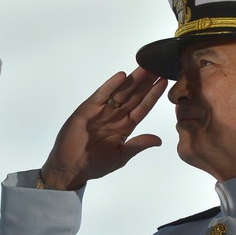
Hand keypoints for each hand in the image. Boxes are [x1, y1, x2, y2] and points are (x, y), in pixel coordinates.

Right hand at [39, 68, 167, 189]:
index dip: (153, 95)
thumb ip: (138, 145)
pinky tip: (122, 76)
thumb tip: (158, 140)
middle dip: (146, 82)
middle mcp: (115, 116)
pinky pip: (101, 94)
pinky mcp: (88, 108)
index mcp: (125, 127)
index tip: (164, 83)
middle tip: (158, 66)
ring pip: (120, 92)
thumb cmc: (95, 164)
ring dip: (133, 79)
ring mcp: (102, 110)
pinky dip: (111, 85)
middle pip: (134, 95)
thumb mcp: (121, 156)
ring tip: (145, 66)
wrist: (71, 167)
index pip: (142, 107)